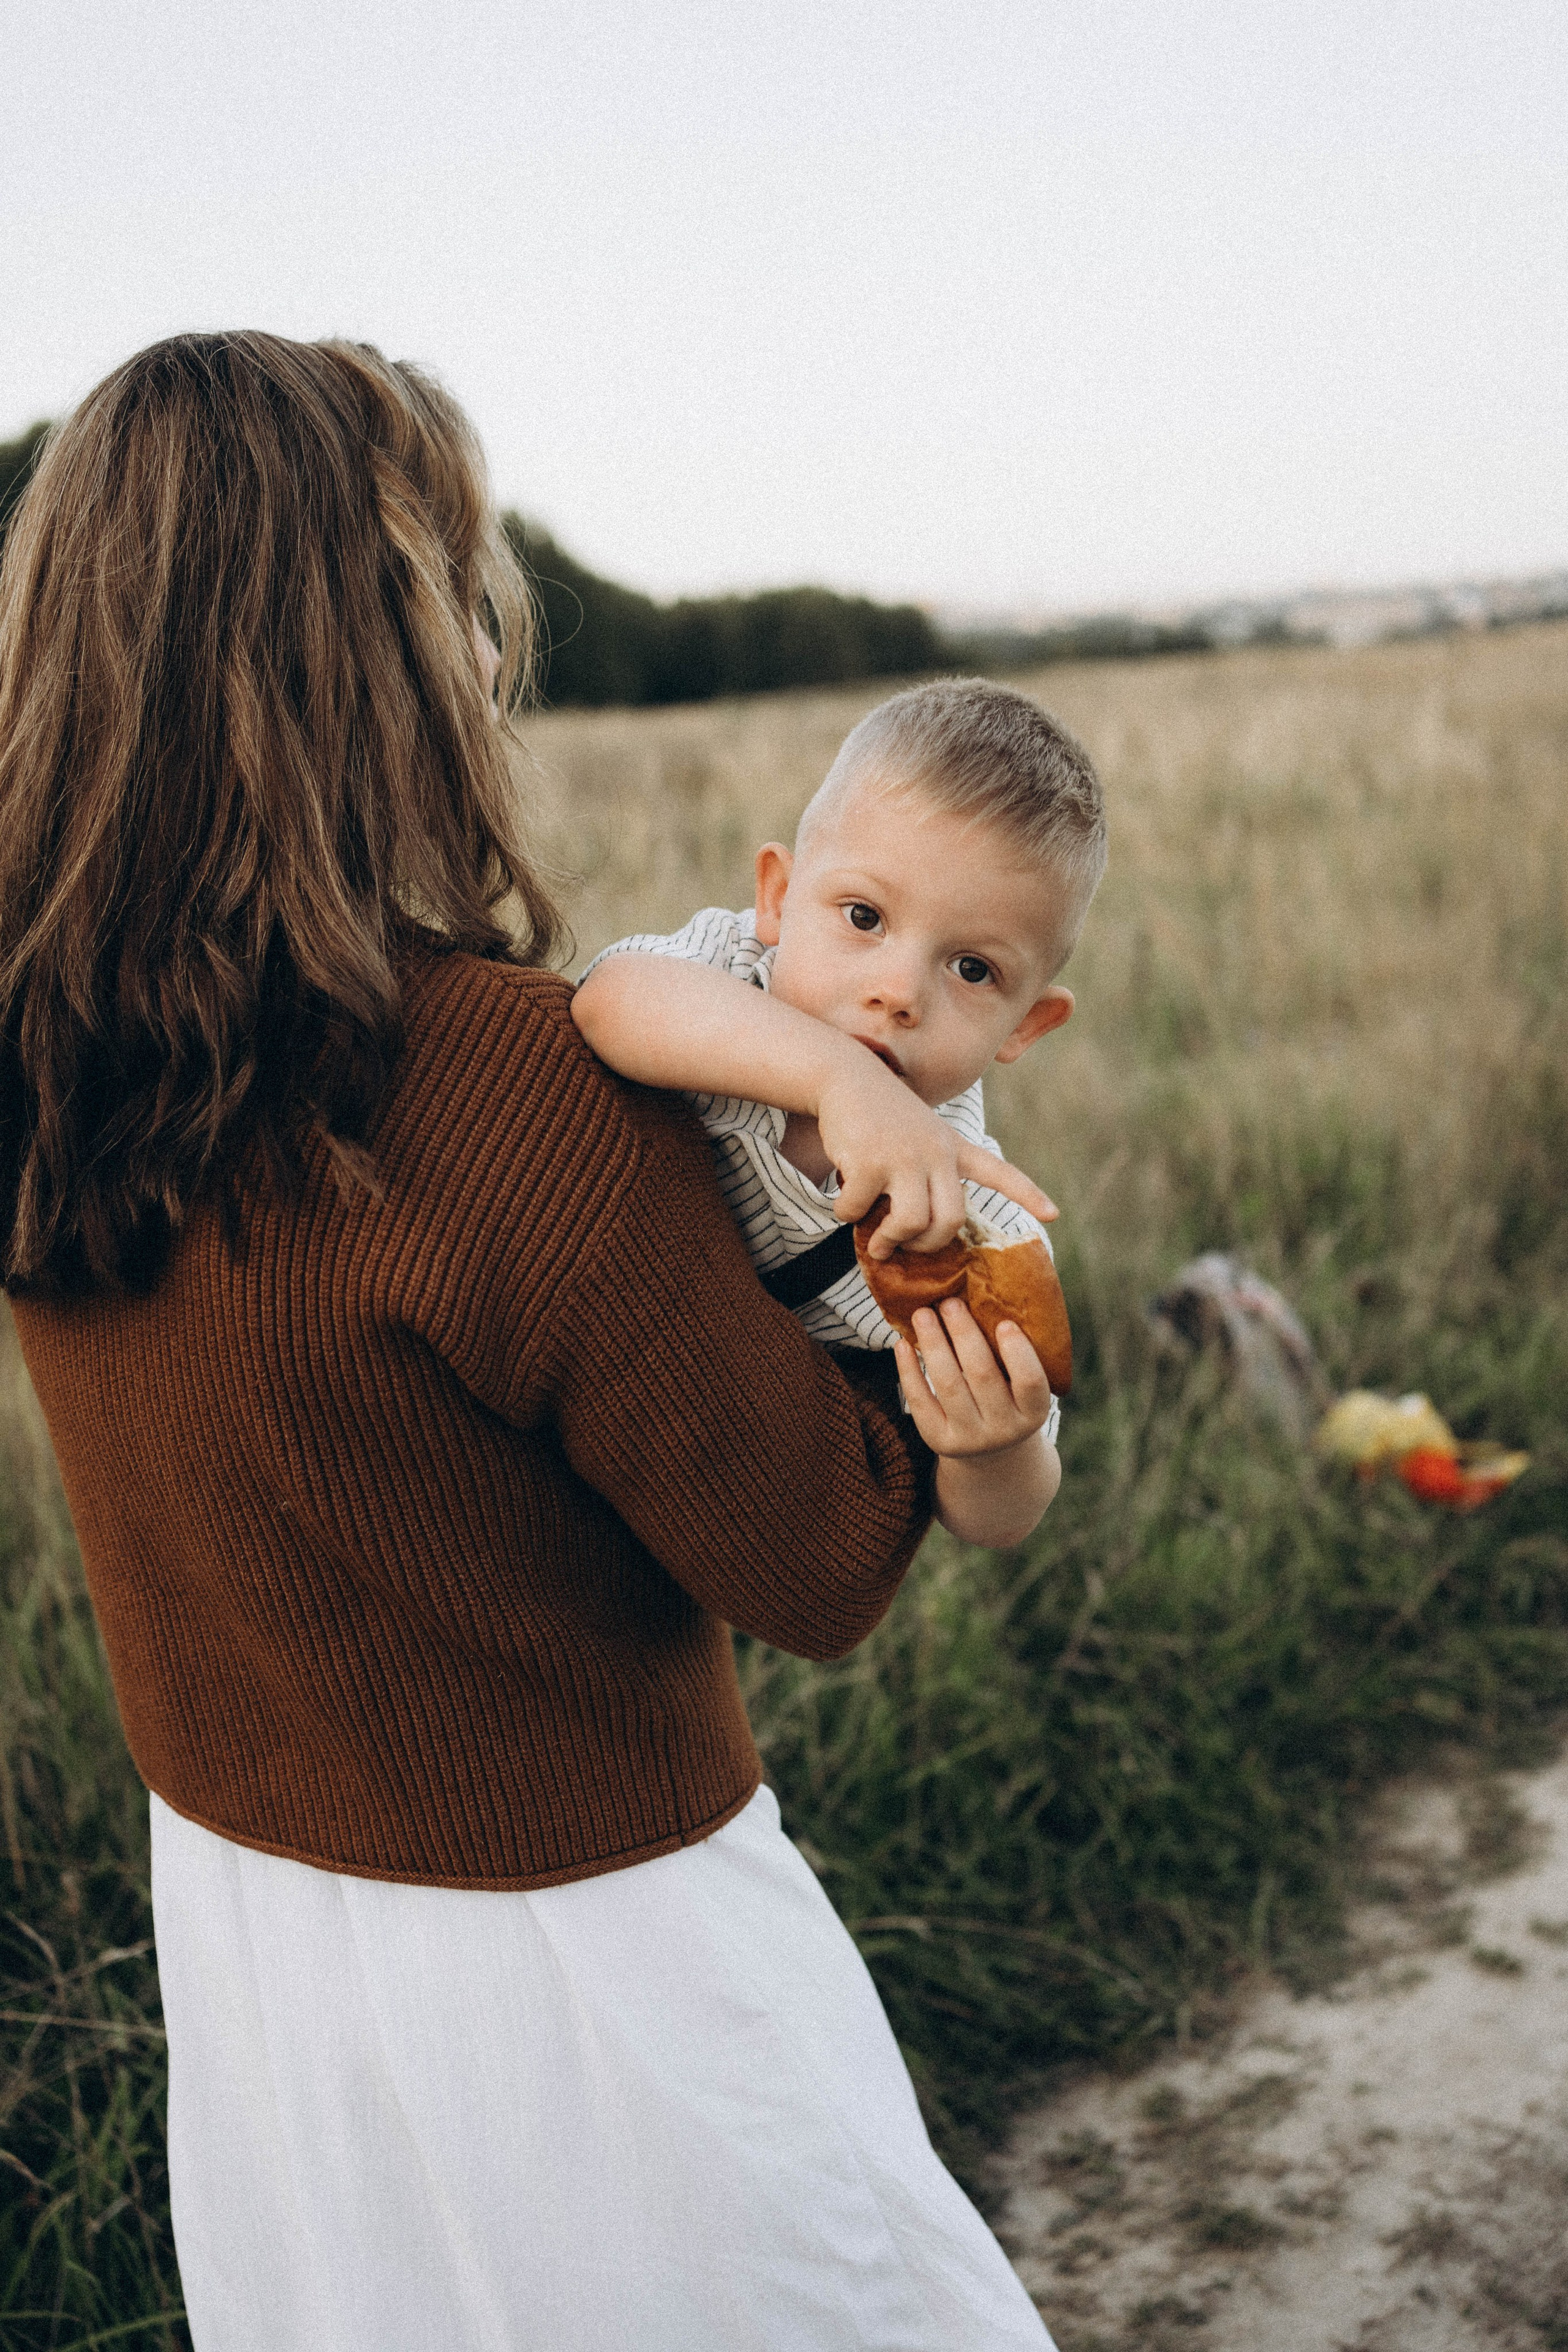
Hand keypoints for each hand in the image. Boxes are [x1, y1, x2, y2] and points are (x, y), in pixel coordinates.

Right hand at [816, 1049, 1055, 1258]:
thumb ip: (925, 1175)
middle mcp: (935, 1153)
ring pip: (911, 1223)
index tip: (1052, 1214)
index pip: (998, 1173)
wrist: (845, 1076)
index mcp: (952, 1148)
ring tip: (877, 1241)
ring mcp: (903, 1157)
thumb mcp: (918, 1136)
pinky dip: (847, 1214)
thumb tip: (910, 1233)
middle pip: (950, 1220)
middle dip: (927, 1245)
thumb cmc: (880, 1115)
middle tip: (906, 1245)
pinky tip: (844, 1203)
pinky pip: (859, 1212)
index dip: (1027, 1195)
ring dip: (889, 1240)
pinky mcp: (869, 1162)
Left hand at [893, 1298, 1053, 1453]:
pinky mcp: (939, 1440)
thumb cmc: (1007, 1397)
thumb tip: (991, 1293)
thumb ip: (1013, 1351)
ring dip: (934, 1345)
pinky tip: (903, 1344)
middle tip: (949, 1302)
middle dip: (964, 1335)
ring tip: (922, 1314)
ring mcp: (971, 1439)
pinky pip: (921, 1402)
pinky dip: (909, 1371)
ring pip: (949, 1385)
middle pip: (983, 1376)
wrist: (989, 1449)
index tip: (1003, 1322)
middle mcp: (1005, 1429)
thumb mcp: (1020, 1383)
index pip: (1030, 1381)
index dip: (1018, 1352)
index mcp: (1034, 1412)